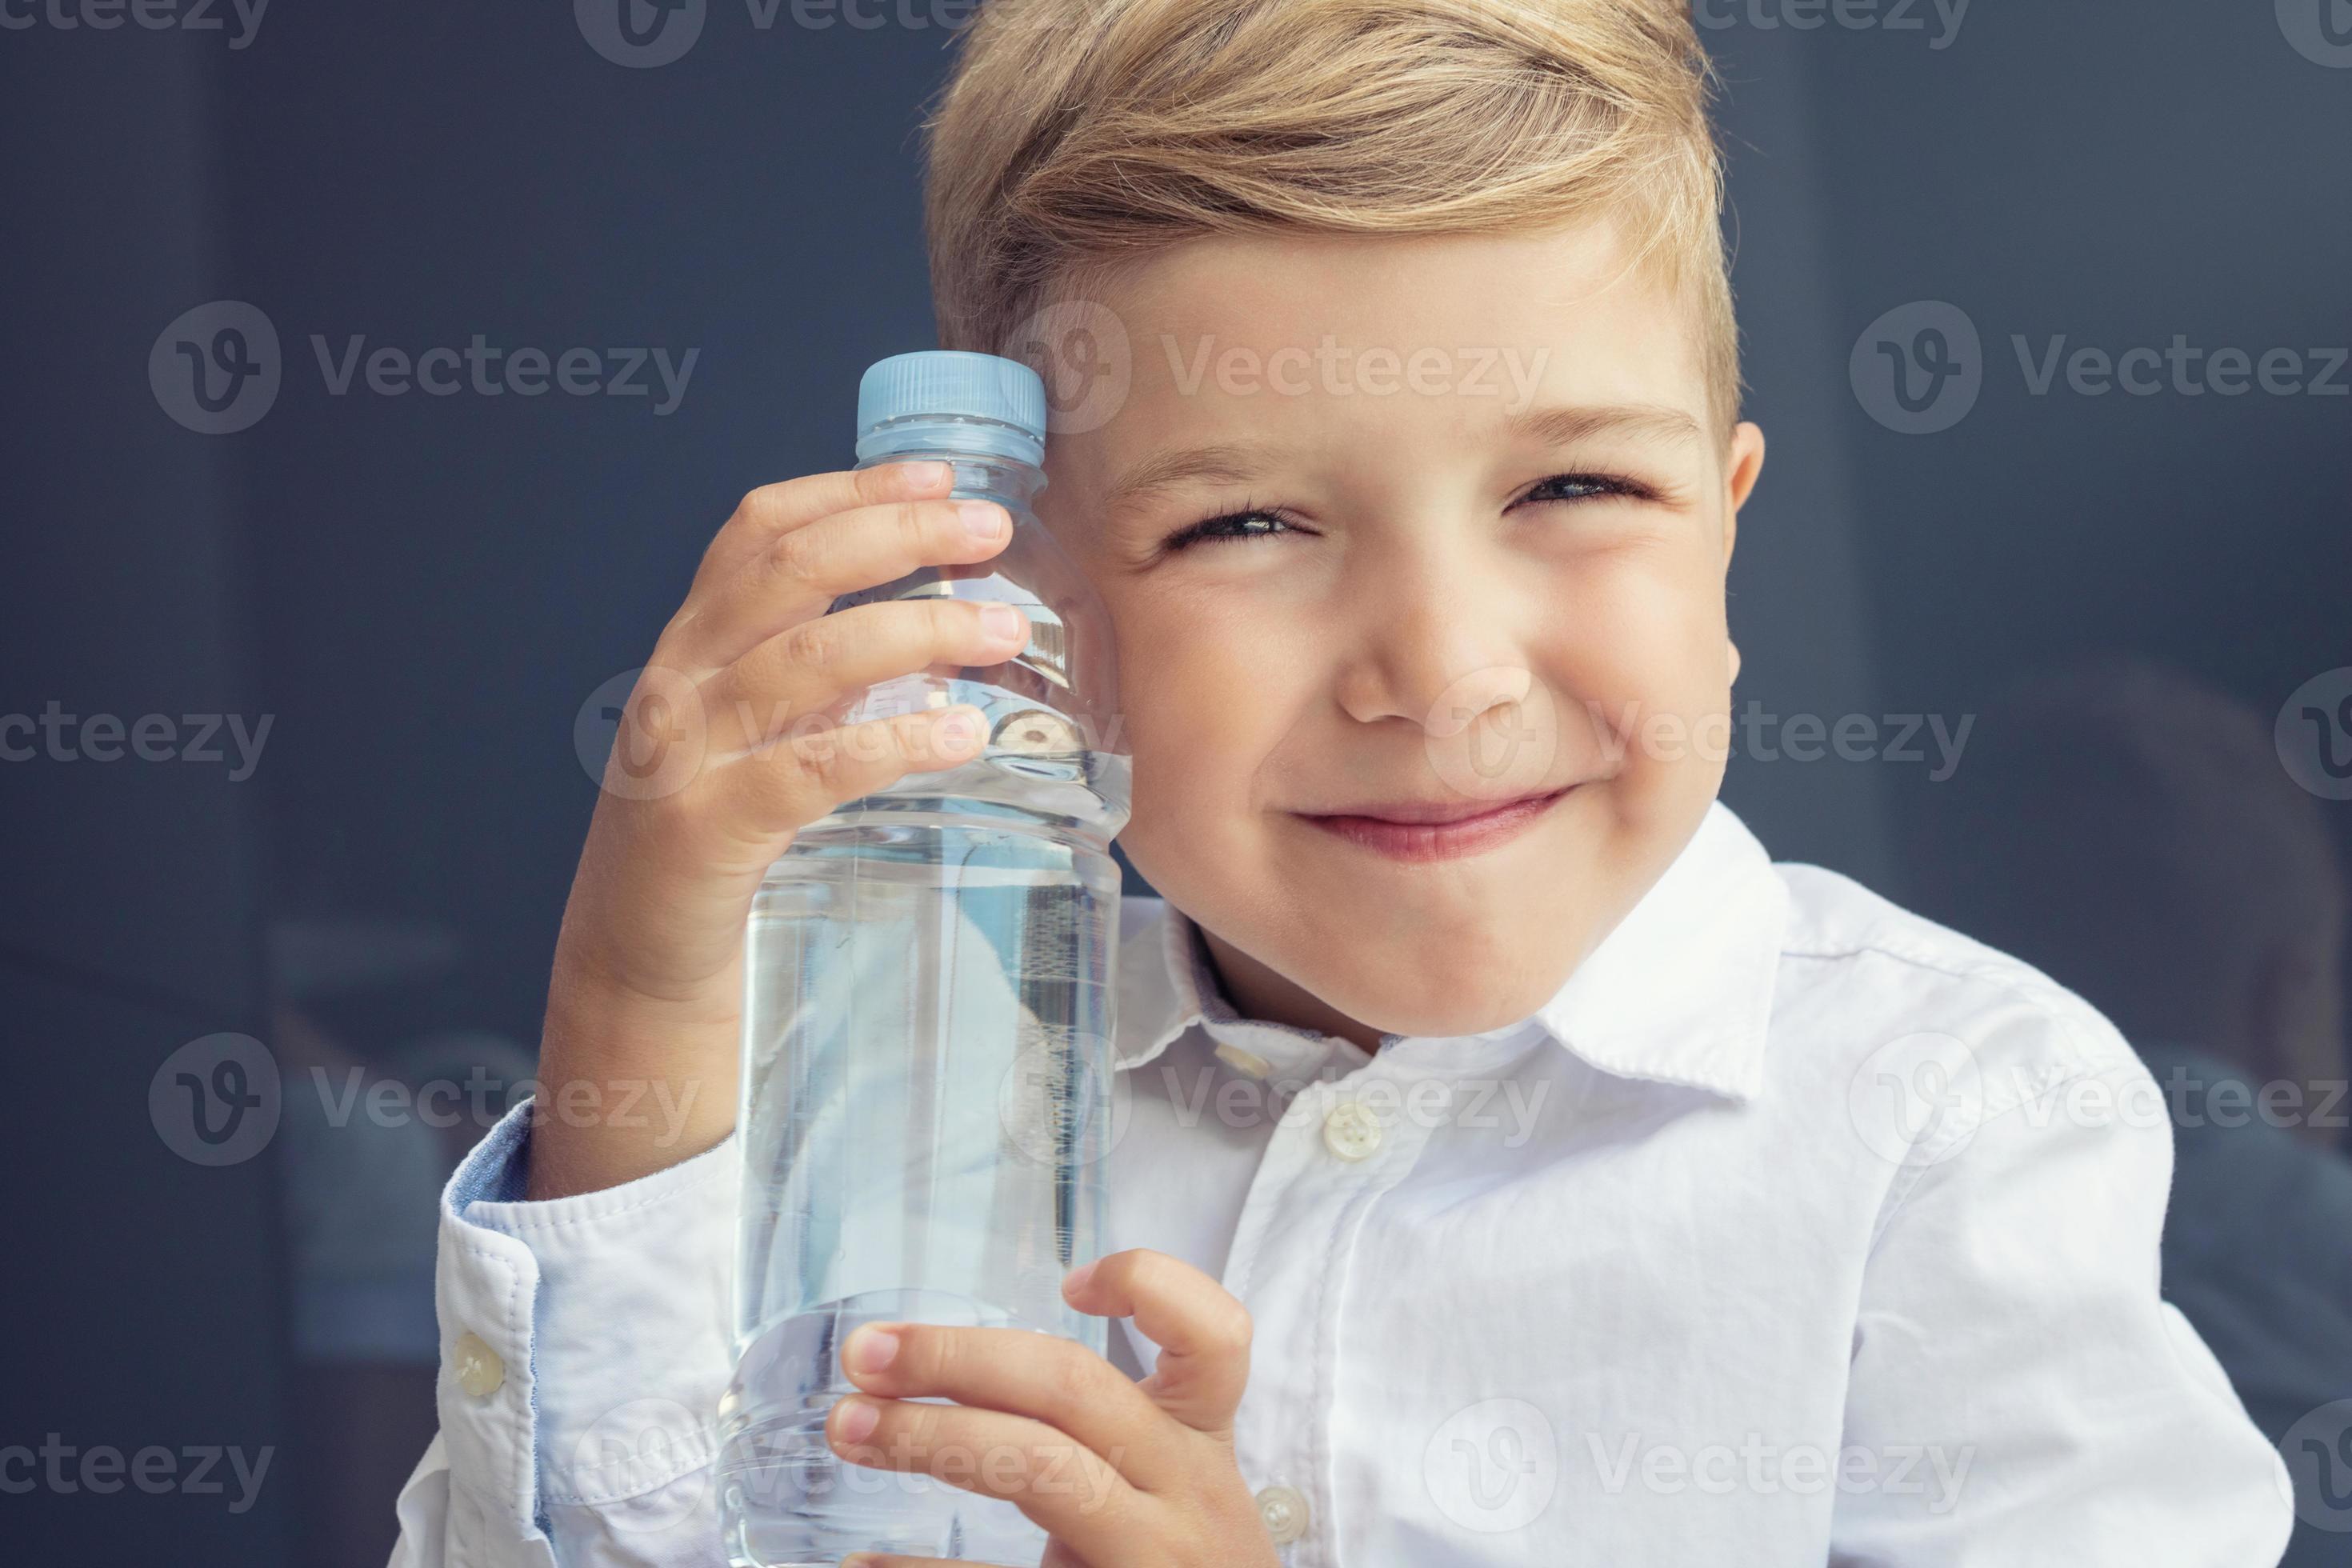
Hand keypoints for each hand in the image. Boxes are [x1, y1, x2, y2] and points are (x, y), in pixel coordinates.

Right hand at [529, 461, 1030, 1197]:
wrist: (635, 959)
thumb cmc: (716, 835)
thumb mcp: (756, 731)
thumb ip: (818, 676)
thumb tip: (936, 620)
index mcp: (694, 643)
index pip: (760, 529)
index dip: (850, 487)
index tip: (939, 473)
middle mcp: (681, 679)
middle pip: (791, 571)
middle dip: (899, 535)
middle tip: (989, 529)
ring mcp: (684, 752)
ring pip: (807, 659)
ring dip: (916, 630)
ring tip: (1001, 628)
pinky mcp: (705, 829)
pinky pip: (810, 770)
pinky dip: (890, 743)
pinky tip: (957, 735)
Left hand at [829, 1250, 1280, 1567]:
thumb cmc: (1173, 1562)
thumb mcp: (1170, 1490)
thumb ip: (1103, 1433)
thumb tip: (950, 1374)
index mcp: (1197, 1439)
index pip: (1211, 1335)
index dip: (1148, 1286)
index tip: (1068, 1284)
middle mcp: (1187, 1488)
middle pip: (1073, 1387)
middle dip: (957, 1357)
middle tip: (864, 1353)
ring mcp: (1152, 1553)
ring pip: (1037, 1466)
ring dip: (928, 1435)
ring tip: (849, 1428)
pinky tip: (860, 1563)